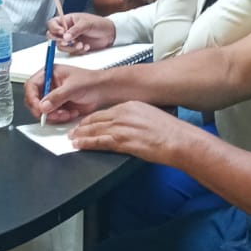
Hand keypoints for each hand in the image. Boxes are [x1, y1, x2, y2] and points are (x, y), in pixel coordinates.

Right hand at [25, 65, 108, 124]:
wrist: (103, 91)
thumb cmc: (90, 82)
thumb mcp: (73, 87)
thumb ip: (57, 96)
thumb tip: (43, 106)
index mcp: (48, 73)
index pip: (31, 86)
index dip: (33, 98)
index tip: (40, 108)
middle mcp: (48, 85)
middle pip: (33, 100)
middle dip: (44, 110)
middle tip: (54, 114)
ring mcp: (52, 97)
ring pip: (42, 111)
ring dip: (53, 116)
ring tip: (67, 113)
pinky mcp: (58, 107)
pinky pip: (51, 116)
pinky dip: (60, 118)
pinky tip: (71, 113)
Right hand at [48, 12, 115, 52]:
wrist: (110, 34)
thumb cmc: (99, 24)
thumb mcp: (86, 24)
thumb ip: (75, 30)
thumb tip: (65, 37)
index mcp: (67, 20)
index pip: (53, 23)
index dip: (54, 29)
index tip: (62, 33)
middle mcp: (66, 30)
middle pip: (53, 36)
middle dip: (60, 40)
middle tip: (69, 41)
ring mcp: (70, 39)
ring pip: (61, 46)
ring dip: (71, 47)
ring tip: (81, 44)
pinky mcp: (75, 47)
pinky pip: (70, 52)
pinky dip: (78, 51)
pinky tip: (86, 46)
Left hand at [65, 101, 195, 165]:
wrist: (178, 140)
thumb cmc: (170, 131)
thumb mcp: (151, 117)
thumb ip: (136, 119)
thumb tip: (128, 126)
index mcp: (131, 106)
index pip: (106, 112)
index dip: (93, 118)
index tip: (86, 122)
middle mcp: (124, 114)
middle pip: (96, 119)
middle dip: (82, 126)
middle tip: (73, 130)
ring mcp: (122, 127)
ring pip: (94, 130)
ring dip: (81, 135)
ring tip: (72, 139)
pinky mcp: (122, 141)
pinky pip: (98, 142)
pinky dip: (86, 143)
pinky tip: (79, 145)